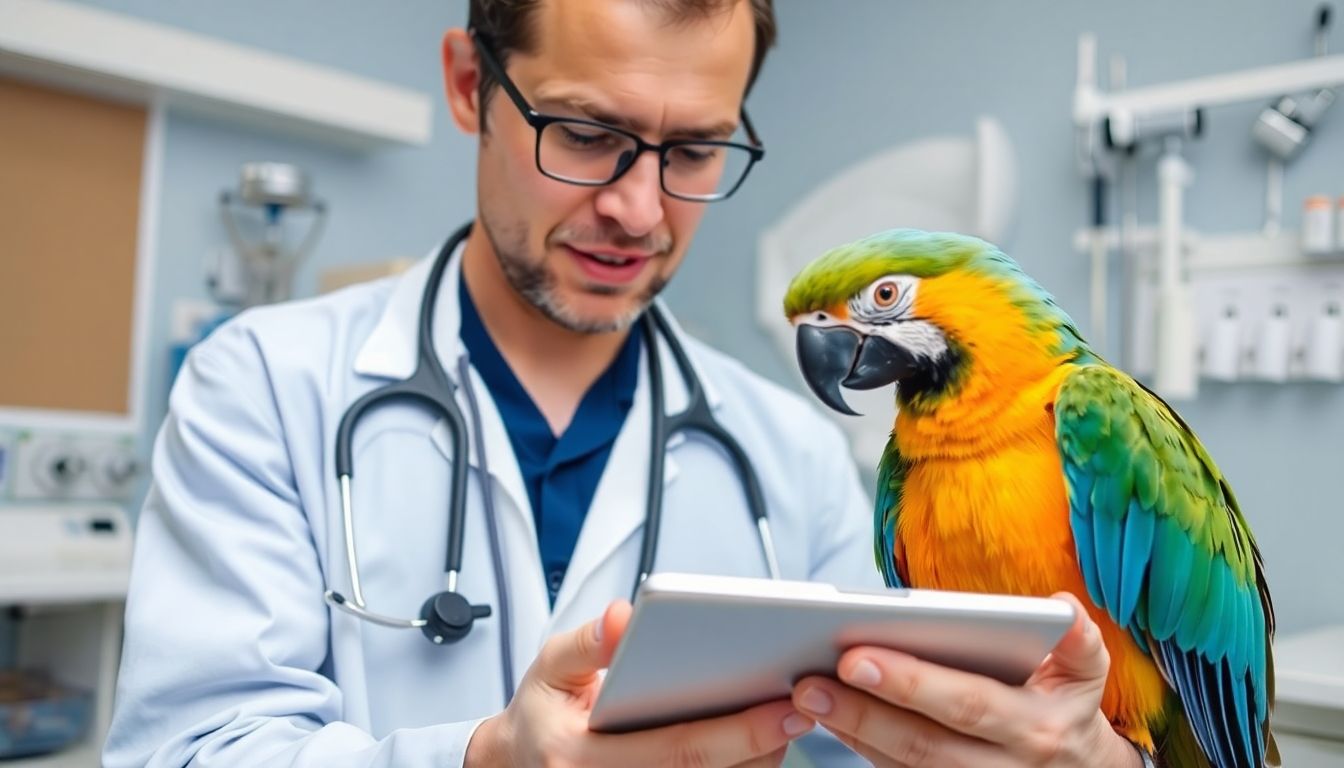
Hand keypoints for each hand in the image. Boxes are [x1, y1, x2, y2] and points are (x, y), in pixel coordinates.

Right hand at [466, 600, 814, 767]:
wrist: (522, 764)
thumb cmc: (543, 712)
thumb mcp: (549, 667)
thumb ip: (585, 643)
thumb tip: (621, 617)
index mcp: (580, 760)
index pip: (677, 750)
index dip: (737, 730)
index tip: (784, 702)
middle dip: (764, 744)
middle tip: (806, 705)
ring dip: (759, 759)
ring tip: (791, 717)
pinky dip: (741, 767)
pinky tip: (764, 740)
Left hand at [791, 592, 1142, 766]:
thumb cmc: (1066, 706)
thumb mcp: (1087, 673)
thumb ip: (1078, 640)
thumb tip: (1064, 607)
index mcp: (1037, 727)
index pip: (966, 704)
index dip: (910, 683)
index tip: (856, 656)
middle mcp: (1004, 765)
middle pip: (923, 744)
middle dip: (863, 712)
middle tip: (809, 680)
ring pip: (903, 766)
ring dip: (852, 731)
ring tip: (808, 694)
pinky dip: (861, 747)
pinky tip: (832, 717)